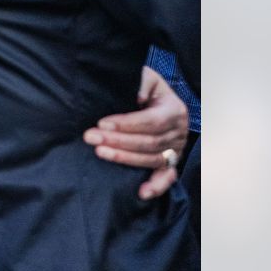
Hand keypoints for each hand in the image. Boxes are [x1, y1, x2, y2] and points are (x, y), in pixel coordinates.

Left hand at [83, 66, 187, 199]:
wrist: (157, 99)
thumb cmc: (146, 88)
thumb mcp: (146, 78)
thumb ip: (140, 82)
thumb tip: (136, 96)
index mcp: (174, 109)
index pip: (152, 121)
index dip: (127, 124)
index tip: (102, 123)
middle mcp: (179, 132)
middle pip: (149, 141)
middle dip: (118, 141)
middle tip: (91, 137)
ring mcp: (176, 149)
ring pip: (152, 159)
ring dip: (125, 158)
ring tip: (100, 152)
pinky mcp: (170, 162)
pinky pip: (167, 177)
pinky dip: (156, 186)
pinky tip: (141, 192)